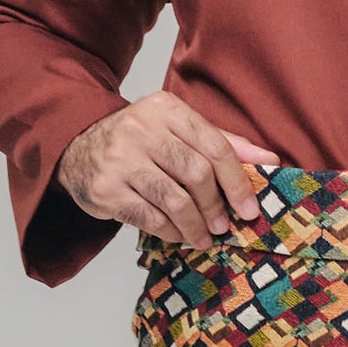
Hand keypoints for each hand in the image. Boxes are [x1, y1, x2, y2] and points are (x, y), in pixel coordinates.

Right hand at [60, 91, 280, 246]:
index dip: (238, 181)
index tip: (250, 207)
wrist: (77, 148)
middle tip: (225, 224)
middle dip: (216, 205)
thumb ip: (223, 143)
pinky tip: (179, 235)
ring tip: (204, 236)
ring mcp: (121, 160)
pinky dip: (171, 231)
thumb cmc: (139, 141)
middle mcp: (141, 129)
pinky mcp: (106, 189)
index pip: (215, 145)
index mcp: (166, 109)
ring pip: (174, 200)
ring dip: (196, 225)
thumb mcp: (177, 130)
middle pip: (196, 173)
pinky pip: (150, 217)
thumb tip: (270, 160)